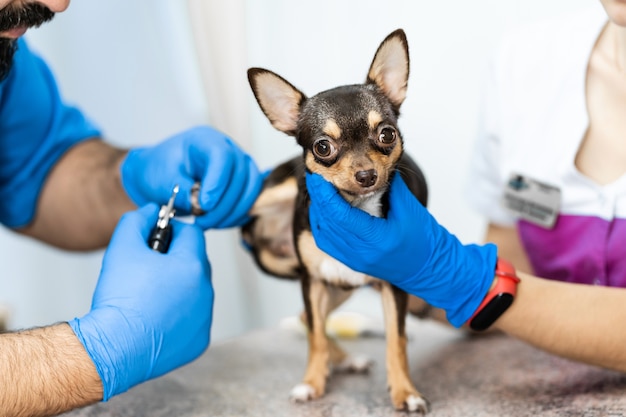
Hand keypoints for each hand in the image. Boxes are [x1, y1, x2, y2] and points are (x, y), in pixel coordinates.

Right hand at [68, 204, 212, 399]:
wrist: (114, 346)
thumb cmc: (119, 296)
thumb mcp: (122, 246)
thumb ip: (138, 220)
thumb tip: (151, 210)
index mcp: (193, 265)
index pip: (192, 233)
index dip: (172, 231)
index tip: (155, 241)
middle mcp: (206, 290)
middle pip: (196, 262)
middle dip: (176, 260)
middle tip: (149, 269)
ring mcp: (206, 317)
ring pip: (196, 291)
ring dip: (179, 288)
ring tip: (150, 295)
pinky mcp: (200, 340)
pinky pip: (194, 319)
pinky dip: (180, 316)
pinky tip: (156, 318)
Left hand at [121, 126, 262, 228]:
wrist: (160, 174)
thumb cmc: (160, 171)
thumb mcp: (162, 180)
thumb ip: (183, 192)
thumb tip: (202, 206)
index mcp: (205, 140)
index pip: (222, 156)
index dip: (217, 183)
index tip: (204, 205)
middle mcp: (227, 148)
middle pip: (240, 175)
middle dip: (223, 205)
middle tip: (202, 221)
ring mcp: (239, 164)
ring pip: (251, 188)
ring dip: (232, 212)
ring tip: (208, 222)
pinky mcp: (244, 181)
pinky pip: (251, 199)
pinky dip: (237, 215)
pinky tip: (218, 221)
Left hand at [306, 172, 497, 326]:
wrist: (432, 270)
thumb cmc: (426, 240)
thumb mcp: (410, 209)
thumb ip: (391, 187)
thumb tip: (375, 168)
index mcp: (376, 239)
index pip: (339, 215)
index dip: (324, 194)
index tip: (318, 177)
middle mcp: (362, 253)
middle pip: (327, 224)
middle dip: (318, 199)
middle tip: (315, 179)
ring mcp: (356, 261)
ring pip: (324, 235)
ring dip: (318, 213)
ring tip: (319, 193)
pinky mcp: (354, 263)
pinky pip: (329, 245)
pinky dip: (322, 226)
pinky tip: (324, 213)